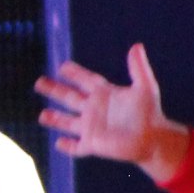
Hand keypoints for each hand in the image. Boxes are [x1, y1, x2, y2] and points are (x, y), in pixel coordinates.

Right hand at [36, 45, 186, 180]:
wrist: (154, 139)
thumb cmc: (151, 113)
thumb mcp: (145, 87)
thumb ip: (139, 68)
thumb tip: (136, 46)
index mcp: (105, 94)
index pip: (85, 80)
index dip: (75, 73)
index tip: (63, 67)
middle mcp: (95, 109)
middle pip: (70, 97)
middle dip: (55, 90)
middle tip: (39, 82)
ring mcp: (92, 127)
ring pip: (68, 122)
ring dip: (56, 118)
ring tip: (42, 115)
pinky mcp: (94, 144)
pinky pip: (77, 146)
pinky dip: (67, 146)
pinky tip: (58, 143)